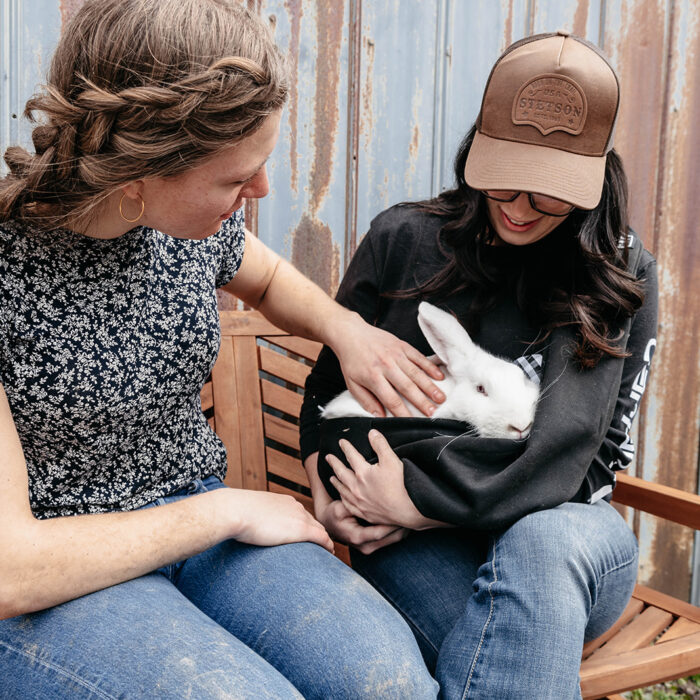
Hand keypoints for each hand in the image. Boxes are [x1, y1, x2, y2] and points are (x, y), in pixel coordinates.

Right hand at [221, 489, 333, 551]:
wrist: (236, 510)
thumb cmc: (236, 513)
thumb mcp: (249, 513)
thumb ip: (254, 519)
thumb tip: (245, 528)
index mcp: (284, 502)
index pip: (301, 515)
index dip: (306, 526)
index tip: (307, 538)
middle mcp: (295, 507)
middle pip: (313, 521)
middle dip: (318, 533)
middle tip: (321, 547)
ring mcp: (300, 517)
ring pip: (319, 529)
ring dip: (324, 540)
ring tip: (326, 553)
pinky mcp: (302, 529)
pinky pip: (322, 538)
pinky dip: (328, 545)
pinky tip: (330, 553)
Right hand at [304, 452, 407, 554]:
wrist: (330, 523)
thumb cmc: (335, 514)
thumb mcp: (339, 508)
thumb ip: (351, 504)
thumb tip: (364, 498)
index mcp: (357, 537)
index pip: (381, 531)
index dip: (393, 521)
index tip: (403, 509)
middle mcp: (366, 546)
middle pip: (393, 538)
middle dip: (404, 525)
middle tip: (414, 511)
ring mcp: (371, 547)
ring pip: (396, 539)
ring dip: (405, 527)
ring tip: (413, 513)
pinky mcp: (376, 545)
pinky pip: (393, 538)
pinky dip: (400, 529)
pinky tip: (406, 518)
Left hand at [326, 429, 444, 529]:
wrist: (408, 510)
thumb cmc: (401, 485)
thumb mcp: (392, 460)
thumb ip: (380, 445)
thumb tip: (372, 433)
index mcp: (363, 473)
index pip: (351, 456)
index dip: (346, 447)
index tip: (341, 442)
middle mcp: (357, 488)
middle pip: (342, 473)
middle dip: (334, 463)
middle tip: (328, 457)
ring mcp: (360, 502)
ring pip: (343, 490)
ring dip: (336, 482)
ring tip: (331, 477)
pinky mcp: (364, 513)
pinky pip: (348, 505)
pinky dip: (343, 499)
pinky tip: (343, 497)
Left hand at [327, 312, 444, 416]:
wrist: (350, 334)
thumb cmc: (352, 361)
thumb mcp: (352, 384)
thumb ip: (366, 401)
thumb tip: (380, 417)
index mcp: (373, 377)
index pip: (391, 399)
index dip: (403, 412)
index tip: (412, 423)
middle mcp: (386, 365)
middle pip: (407, 387)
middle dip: (422, 401)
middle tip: (434, 413)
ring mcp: (396, 354)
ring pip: (416, 373)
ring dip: (430, 386)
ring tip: (441, 398)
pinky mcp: (402, 346)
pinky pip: (419, 357)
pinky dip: (430, 367)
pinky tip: (440, 377)